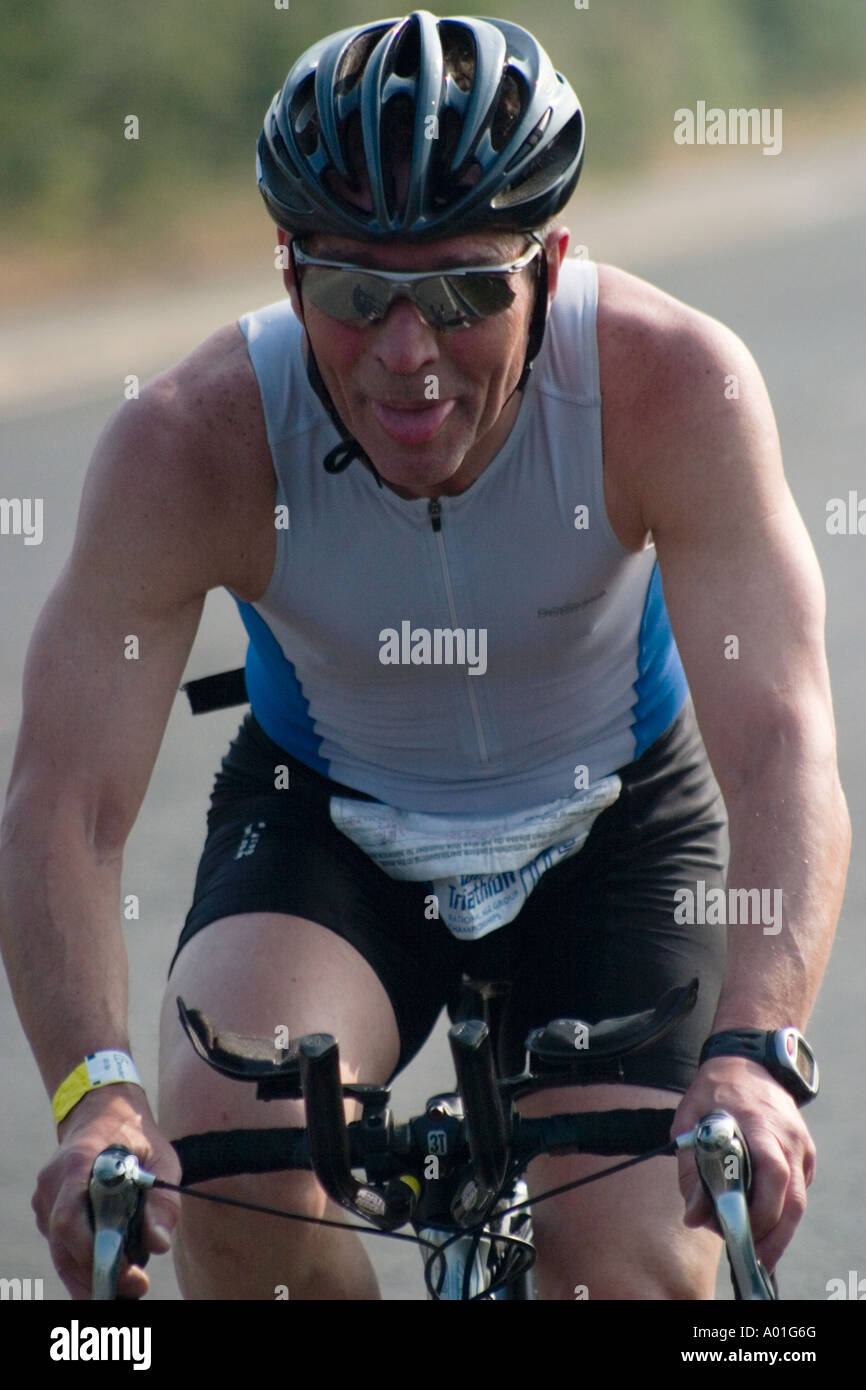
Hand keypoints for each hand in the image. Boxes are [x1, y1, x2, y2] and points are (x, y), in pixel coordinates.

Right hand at [32, 1085, 181, 1298]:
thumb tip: (158, 1244)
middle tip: (135, 1289)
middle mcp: (53, 1182)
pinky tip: (111, 1270)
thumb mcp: (161, 1158)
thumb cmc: (135, 1136)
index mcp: (78, 1162)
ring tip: (128, 1285)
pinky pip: (62, 1245)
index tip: (129, 1273)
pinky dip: (84, 1262)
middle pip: (63, 1244)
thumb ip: (162, 1200)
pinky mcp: (47, 1210)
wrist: (102, 1111)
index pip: (70, 1219)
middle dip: (96, 1275)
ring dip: (91, 1274)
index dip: (93, 1253)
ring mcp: (45, 1197)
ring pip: (61, 1251)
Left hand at [672, 1055, 815, 1272]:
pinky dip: (781, 1208)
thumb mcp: (689, 1121)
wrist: (746, 1060)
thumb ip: (691, 1170)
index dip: (762, 1212)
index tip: (740, 1234)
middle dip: (773, 1235)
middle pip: (792, 1200)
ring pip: (798, 1200)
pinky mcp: (805, 1151)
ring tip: (752, 1243)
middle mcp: (787, 1137)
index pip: (773, 1174)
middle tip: (751, 1257)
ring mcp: (801, 1144)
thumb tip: (694, 1216)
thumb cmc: (714, 1091)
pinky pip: (798, 1188)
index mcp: (759, 1125)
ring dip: (778, 1227)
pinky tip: (760, 1214)